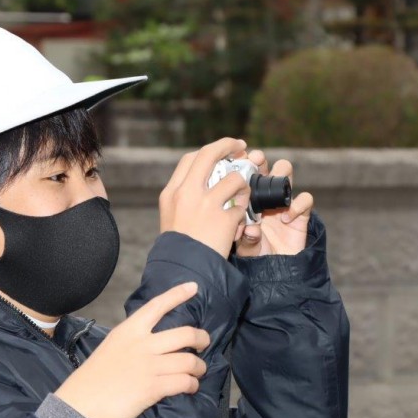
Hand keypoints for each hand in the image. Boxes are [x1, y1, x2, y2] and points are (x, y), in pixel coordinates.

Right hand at [54, 282, 209, 417]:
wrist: (79, 405)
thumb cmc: (92, 379)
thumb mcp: (111, 348)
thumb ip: (132, 342)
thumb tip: (154, 345)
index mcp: (128, 331)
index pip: (157, 306)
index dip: (177, 295)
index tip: (193, 287)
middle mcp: (141, 344)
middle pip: (185, 333)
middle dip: (201, 338)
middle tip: (203, 344)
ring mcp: (148, 366)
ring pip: (189, 360)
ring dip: (199, 367)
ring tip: (197, 372)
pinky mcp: (152, 388)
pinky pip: (184, 382)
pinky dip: (192, 384)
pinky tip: (190, 387)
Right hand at [159, 138, 250, 258]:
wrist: (184, 271)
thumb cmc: (178, 249)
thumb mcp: (171, 218)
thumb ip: (185, 198)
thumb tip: (204, 180)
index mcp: (172, 193)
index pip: (191, 159)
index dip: (210, 150)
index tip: (223, 151)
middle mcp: (187, 193)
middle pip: (209, 154)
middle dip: (228, 146)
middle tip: (241, 147)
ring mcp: (206, 205)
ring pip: (234, 178)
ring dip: (243, 185)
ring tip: (243, 196)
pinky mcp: (224, 219)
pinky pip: (243, 206)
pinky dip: (245, 212)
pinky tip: (241, 221)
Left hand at [234, 150, 313, 256]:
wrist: (277, 272)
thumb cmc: (256, 255)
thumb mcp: (246, 248)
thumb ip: (246, 239)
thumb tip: (251, 230)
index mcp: (246, 200)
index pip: (242, 176)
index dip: (240, 165)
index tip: (236, 160)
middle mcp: (264, 197)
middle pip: (264, 167)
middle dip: (260, 160)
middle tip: (256, 159)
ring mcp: (283, 203)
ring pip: (286, 174)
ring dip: (282, 173)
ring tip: (274, 182)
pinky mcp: (301, 213)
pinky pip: (305, 199)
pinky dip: (298, 204)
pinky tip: (286, 218)